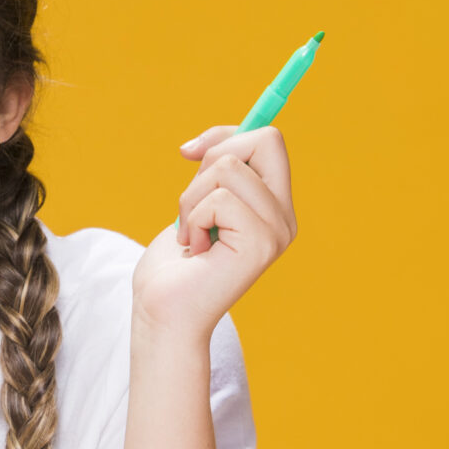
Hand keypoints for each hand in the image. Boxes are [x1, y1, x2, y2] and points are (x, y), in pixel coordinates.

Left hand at [132, 124, 296, 344]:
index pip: (268, 140)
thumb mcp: (195, 203)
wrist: (163, 312)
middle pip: (265, 139)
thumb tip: (200, 144)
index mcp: (274, 205)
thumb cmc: (175, 263)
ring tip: (192, 234)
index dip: (225, 136)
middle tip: (193, 202)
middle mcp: (285, 218)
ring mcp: (277, 231)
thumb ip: (213, 175)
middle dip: (214, 156)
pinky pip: (219, 199)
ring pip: (228, 168)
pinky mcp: (260, 244)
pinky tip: (196, 249)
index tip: (189, 154)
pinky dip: (192, 219)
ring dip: (191, 197)